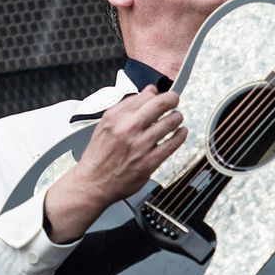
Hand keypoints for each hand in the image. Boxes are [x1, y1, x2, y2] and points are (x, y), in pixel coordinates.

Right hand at [43, 86, 186, 241]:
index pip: (145, 96)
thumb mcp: (106, 124)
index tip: (163, 95)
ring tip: (177, 117)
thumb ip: (128, 106)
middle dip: (172, 99)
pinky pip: (171, 145)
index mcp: (115, 117)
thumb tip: (149, 91)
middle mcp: (127, 128)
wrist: (93, 183)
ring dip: (177, 117)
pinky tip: (181, 132)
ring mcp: (139, 145)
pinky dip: (180, 136)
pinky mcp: (148, 162)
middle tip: (175, 100)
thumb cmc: (99, 155)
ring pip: (169, 123)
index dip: (158, 94)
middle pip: (159, 105)